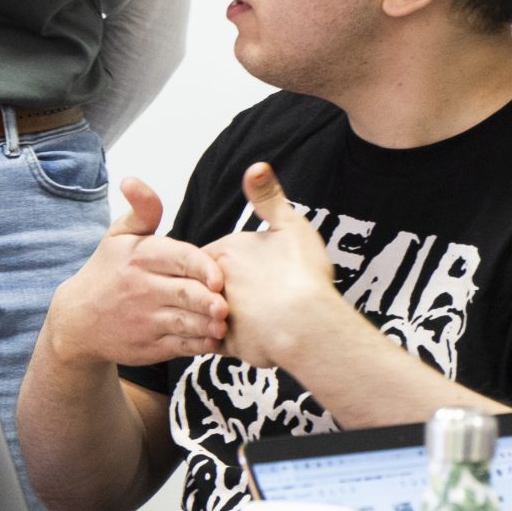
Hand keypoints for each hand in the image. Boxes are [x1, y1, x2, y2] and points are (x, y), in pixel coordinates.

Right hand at [46, 178, 227, 366]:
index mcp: (140, 256)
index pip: (178, 258)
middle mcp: (142, 289)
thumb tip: (132, 180)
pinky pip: (181, 347)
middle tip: (227, 305)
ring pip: (185, 323)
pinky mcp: (149, 347)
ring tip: (224, 323)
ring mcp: (145, 321)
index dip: (202, 267)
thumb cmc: (108, 270)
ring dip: (209, 325)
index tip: (218, 277)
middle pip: (185, 294)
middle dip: (209, 301)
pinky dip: (200, 345)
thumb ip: (141, 209)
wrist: (78, 320)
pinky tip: (213, 338)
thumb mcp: (118, 235)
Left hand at [203, 163, 357, 369]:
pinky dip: (228, 342)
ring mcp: (215, 314)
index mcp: (224, 252)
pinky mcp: (223, 345)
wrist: (306, 323)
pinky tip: (250, 341)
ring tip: (251, 319)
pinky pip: (218, 343)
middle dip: (218, 290)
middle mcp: (212, 282)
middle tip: (253, 296)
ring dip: (220, 315)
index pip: (210, 257)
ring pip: (208, 313)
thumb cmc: (301, 274)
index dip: (228, 264)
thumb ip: (269, 197)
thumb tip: (256, 165)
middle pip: (204, 284)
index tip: (250, 271)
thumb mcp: (290, 225)